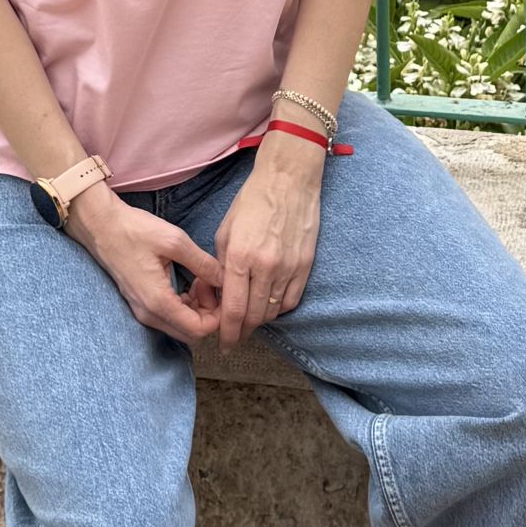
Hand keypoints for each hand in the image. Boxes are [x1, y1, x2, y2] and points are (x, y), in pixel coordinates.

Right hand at [66, 188, 225, 347]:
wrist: (100, 225)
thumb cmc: (134, 230)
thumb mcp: (174, 241)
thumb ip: (202, 263)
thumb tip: (224, 279)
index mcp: (158, 301)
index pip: (198, 331)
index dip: (217, 316)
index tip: (219, 290)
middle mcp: (148, 313)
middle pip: (190, 333)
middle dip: (208, 313)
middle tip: (210, 284)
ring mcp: (142, 310)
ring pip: (180, 326)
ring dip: (196, 310)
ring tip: (200, 280)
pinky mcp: (140, 303)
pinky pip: (169, 317)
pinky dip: (184, 306)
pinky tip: (187, 283)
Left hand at [211, 156, 322, 354]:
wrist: (288, 181)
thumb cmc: (252, 201)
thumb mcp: (225, 230)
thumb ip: (221, 265)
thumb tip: (220, 293)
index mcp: (240, 257)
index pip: (233, 309)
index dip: (228, 333)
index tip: (224, 345)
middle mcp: (266, 267)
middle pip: (254, 317)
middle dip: (242, 332)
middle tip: (234, 336)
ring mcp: (288, 268)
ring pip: (272, 312)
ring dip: (259, 321)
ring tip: (249, 320)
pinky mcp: (305, 266)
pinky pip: (290, 301)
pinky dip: (278, 309)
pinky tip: (269, 306)